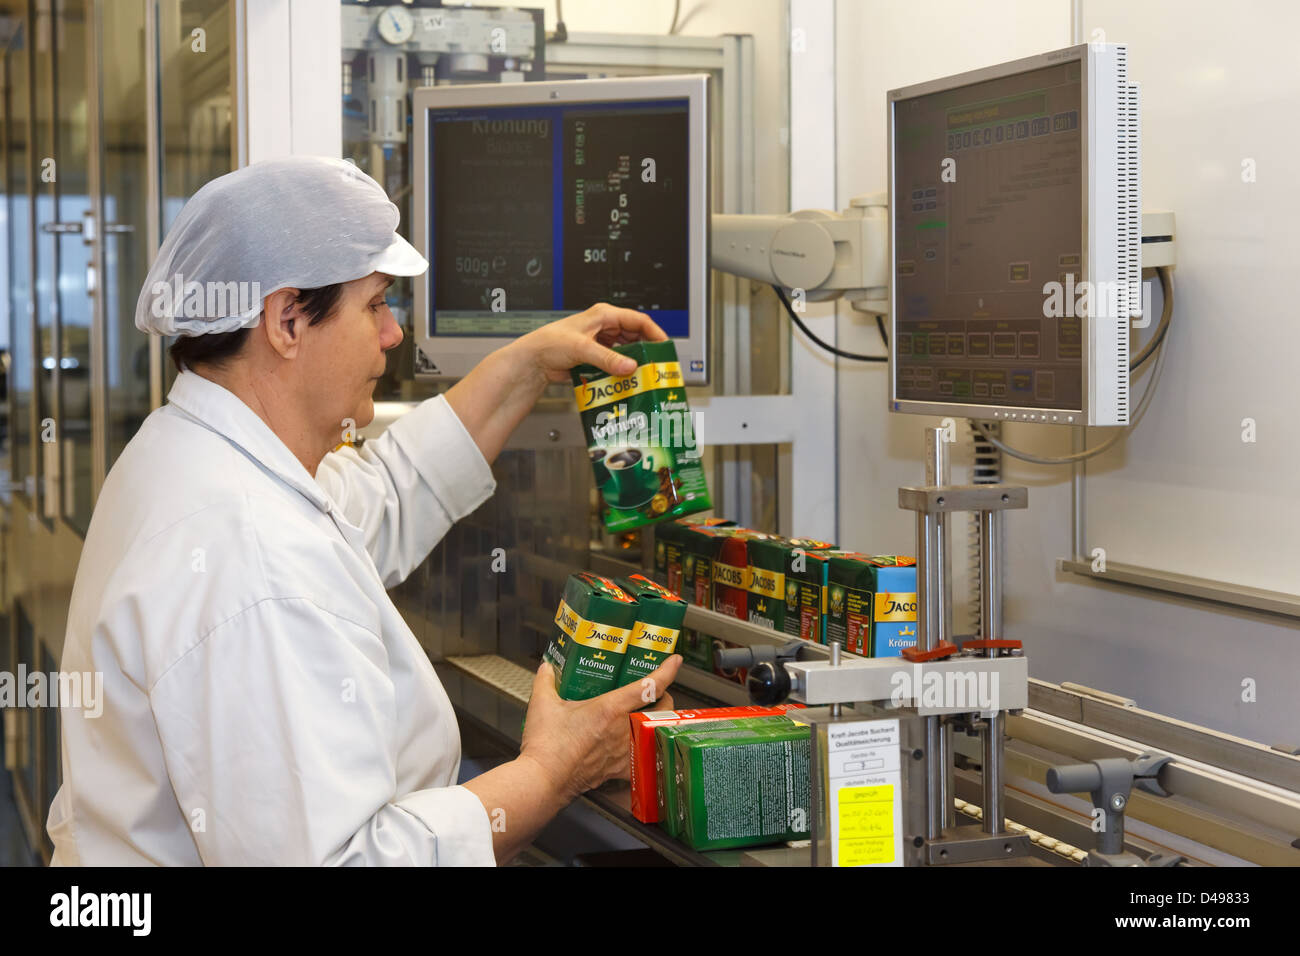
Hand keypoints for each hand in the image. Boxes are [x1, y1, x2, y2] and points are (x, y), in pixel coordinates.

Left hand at [515, 302, 667, 384]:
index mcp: (604, 315)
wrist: (533, 361)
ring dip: (633, 363)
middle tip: (656, 365)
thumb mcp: (582, 348)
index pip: (638, 320)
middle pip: (635, 337)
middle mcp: (604, 327)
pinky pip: (615, 363)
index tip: (664, 347)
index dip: (655, 333)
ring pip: (626, 352)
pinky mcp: (596, 357)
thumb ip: (607, 359)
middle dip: (646, 351)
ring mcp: (601, 342)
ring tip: (642, 375)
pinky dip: (621, 371)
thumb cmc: (549, 343)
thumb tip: (630, 367)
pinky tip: (625, 380)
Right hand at [519, 654, 682, 802]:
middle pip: (662, 710)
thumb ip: (546, 681)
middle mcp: (624, 729)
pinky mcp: (620, 770)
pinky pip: (643, 759)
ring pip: (657, 732)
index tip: (675, 660)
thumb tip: (546, 669)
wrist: (543, 779)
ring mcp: (625, 751)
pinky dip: (646, 751)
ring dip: (657, 722)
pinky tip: (640, 748)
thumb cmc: (546, 745)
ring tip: (649, 715)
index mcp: (611, 708)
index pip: (650, 686)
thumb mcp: (542, 704)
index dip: (667, 670)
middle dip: (665, 697)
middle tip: (657, 692)